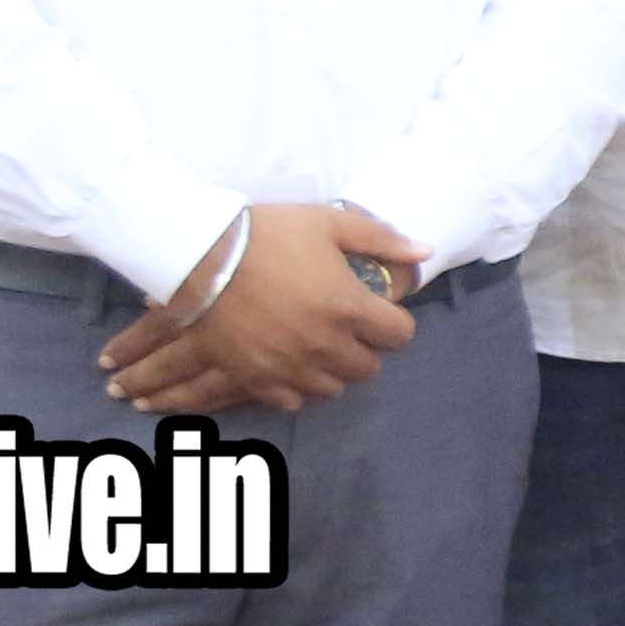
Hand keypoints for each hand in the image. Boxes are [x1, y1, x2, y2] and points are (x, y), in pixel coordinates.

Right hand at [104, 203, 417, 415]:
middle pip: (367, 368)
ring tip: (314, 347)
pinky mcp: (257, 381)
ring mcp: (291, 368)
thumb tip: (424, 252)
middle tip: (343, 328)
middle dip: (361, 348)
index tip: (376, 312)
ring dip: (330, 370)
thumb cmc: (268, 235)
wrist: (200, 257)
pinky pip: (291, 401)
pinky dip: (293, 387)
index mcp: (349, 309)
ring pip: (331, 389)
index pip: (400, 335)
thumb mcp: (330, 224)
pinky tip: (286, 366)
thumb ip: (381, 240)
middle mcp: (326, 346)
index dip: (392, 323)